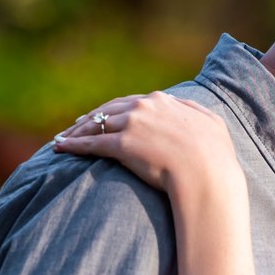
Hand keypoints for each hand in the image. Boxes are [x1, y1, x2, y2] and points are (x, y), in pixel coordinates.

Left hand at [53, 91, 240, 199]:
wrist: (208, 173)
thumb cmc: (214, 155)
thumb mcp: (211, 124)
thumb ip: (194, 111)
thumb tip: (186, 105)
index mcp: (163, 101)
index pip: (131, 102)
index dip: (115, 110)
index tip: (104, 116)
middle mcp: (144, 107)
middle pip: (108, 109)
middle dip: (90, 118)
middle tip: (75, 125)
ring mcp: (132, 124)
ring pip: (96, 124)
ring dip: (76, 131)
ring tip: (62, 137)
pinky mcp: (122, 145)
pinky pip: (91, 143)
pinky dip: (73, 144)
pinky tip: (60, 147)